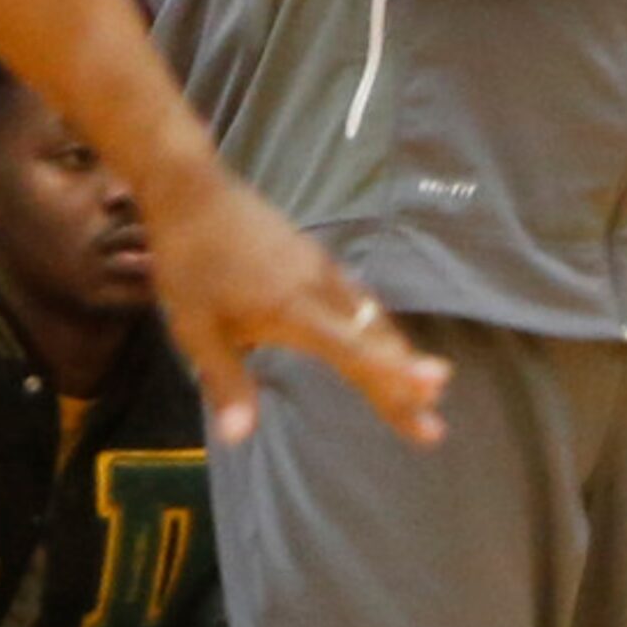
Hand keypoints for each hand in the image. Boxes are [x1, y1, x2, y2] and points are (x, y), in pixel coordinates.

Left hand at [141, 159, 448, 447]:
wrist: (192, 188)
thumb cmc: (189, 260)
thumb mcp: (195, 326)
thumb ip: (225, 380)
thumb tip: (239, 438)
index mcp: (295, 309)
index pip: (356, 350)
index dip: (396, 373)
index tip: (437, 387)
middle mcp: (320, 288)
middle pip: (374, 340)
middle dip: (405, 382)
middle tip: (434, 427)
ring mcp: (321, 267)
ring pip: (372, 316)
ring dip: (397, 355)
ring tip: (423, 389)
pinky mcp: (315, 255)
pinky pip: (360, 297)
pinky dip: (379, 327)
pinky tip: (380, 338)